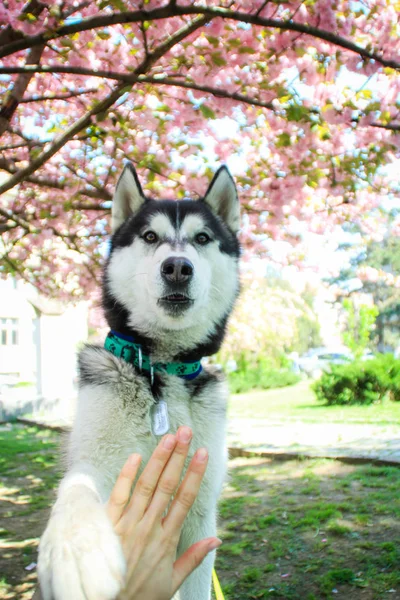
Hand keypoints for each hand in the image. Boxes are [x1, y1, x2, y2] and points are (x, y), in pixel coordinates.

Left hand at [106, 427, 220, 599]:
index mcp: (167, 540)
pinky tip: (136, 457)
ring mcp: (128, 524)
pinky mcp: (108, 525)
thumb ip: (193, 558)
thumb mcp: (172, 582)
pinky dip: (126, 476)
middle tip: (185, 432)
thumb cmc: (140, 596)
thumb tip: (217, 540)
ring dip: (158, 460)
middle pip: (167, 485)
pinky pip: (118, 496)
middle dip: (178, 456)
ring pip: (146, 485)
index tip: (203, 453)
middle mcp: (149, 527)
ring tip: (168, 438)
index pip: (185, 499)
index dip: (195, 473)